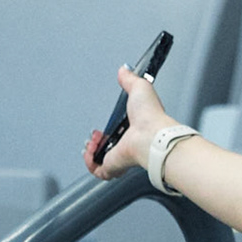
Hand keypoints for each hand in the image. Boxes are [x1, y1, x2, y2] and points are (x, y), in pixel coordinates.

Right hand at [83, 64, 177, 180]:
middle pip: (107, 149)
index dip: (106, 132)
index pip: (117, 135)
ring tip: (91, 143)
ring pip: (100, 161)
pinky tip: (89, 153)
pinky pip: (98, 171)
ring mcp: (120, 157)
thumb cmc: (150, 115)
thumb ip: (130, 79)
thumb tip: (124, 70)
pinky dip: (90, 163)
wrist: (151, 135)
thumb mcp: (139, 88)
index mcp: (133, 130)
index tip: (102, 128)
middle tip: (96, 136)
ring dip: (91, 151)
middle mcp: (127, 145)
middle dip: (96, 142)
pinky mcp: (114, 166)